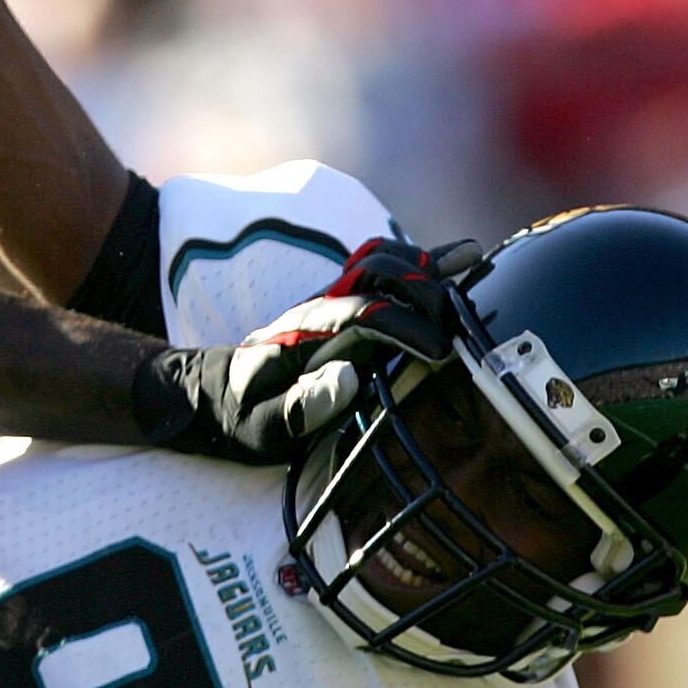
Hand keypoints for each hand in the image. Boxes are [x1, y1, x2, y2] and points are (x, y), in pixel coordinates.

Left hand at [133, 240, 457, 464]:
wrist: (213, 394)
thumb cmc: (241, 417)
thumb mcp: (260, 428)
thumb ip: (298, 409)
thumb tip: (348, 376)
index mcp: (303, 333)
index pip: (364, 312)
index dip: (406, 326)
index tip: (441, 352)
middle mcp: (319, 305)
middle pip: (377, 271)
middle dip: (425, 290)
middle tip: (463, 325)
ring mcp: (332, 298)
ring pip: (382, 258)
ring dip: (428, 263)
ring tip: (474, 271)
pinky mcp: (343, 302)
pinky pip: (385, 267)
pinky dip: (425, 260)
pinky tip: (465, 258)